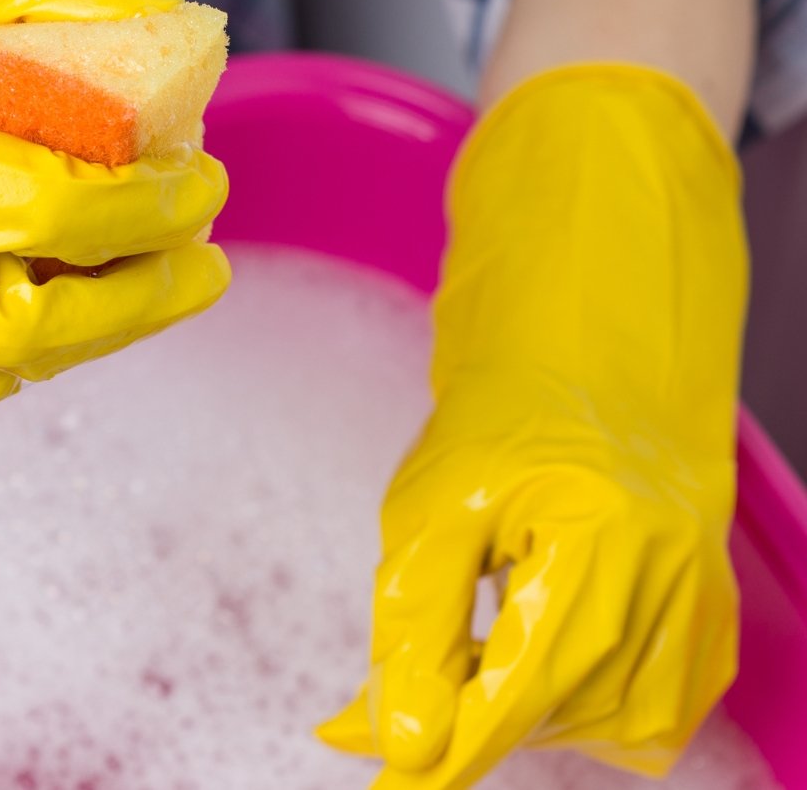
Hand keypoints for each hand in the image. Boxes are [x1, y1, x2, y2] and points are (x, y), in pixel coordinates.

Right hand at [0, 0, 229, 434]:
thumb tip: (178, 40)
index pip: (64, 214)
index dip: (155, 200)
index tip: (202, 176)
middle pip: (61, 324)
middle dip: (153, 286)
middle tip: (202, 252)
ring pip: (24, 366)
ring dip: (96, 319)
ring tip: (135, 269)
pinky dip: (23, 348)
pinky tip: (38, 297)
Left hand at [317, 65, 747, 787]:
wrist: (597, 355)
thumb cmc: (507, 413)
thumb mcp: (429, 510)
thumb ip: (414, 632)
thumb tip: (391, 740)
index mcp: (602, 543)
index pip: (515, 694)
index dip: (444, 752)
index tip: (391, 783)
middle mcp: (672, 583)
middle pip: (557, 716)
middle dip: (467, 718)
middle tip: (396, 700)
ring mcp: (703, 606)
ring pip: (607, 729)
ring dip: (525, 711)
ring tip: (479, 644)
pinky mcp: (713, 621)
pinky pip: (655, 715)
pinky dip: (584, 707)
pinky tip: (540, 656)